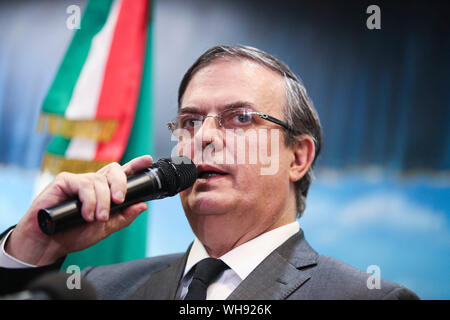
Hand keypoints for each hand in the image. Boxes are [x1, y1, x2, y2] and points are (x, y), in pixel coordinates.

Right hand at [4, 155, 152, 265]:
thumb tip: (143, 205)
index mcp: (104, 191)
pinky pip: (83, 185)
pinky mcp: (64, 181)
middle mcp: (93, 183)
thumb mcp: (105, 229)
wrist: (49, 244)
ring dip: (102, 202)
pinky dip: (89, 201)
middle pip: (114, 170)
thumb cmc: (74, 234)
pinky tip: (86, 214)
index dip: (135, 165)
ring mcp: (78, 181)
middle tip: (119, 201)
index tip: (148, 160)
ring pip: (99, 181)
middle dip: (121, 184)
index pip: (121, 174)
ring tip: (97, 218)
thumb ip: (124, 217)